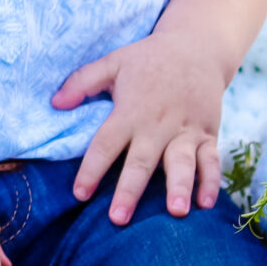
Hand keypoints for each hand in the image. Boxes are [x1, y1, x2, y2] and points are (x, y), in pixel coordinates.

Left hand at [52, 32, 229, 224]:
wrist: (197, 47)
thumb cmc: (148, 58)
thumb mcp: (113, 62)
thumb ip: (82, 82)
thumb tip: (55, 103)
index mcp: (130, 110)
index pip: (106, 144)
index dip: (91, 169)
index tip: (79, 194)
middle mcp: (158, 124)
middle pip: (142, 161)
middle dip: (130, 190)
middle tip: (118, 218)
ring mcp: (186, 130)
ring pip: (182, 163)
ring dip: (179, 187)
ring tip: (175, 211)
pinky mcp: (208, 133)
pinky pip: (212, 159)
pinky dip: (211, 181)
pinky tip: (206, 203)